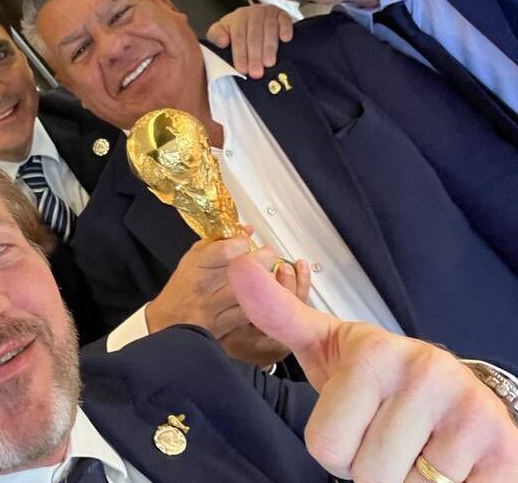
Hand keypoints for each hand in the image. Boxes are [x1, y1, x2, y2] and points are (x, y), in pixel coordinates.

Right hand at [146, 234, 276, 337]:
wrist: (170, 323)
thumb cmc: (181, 290)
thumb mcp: (192, 259)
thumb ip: (219, 243)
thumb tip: (246, 231)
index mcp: (196, 264)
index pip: (226, 249)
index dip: (243, 242)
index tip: (247, 241)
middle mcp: (205, 284)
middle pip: (243, 268)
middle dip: (263, 257)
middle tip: (267, 255)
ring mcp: (215, 306)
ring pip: (251, 291)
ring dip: (267, 280)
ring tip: (268, 275)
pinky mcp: (225, 324)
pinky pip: (251, 312)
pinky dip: (262, 303)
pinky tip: (264, 296)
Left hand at [206, 4, 293, 78]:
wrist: (253, 19)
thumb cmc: (237, 30)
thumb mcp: (221, 32)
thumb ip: (216, 36)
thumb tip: (223, 41)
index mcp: (238, 17)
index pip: (238, 37)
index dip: (240, 54)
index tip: (242, 69)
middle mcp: (253, 12)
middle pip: (254, 35)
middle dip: (255, 56)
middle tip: (256, 72)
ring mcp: (268, 12)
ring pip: (269, 29)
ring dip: (269, 47)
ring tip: (269, 63)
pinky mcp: (282, 14)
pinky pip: (284, 20)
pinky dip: (285, 29)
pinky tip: (285, 40)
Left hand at [229, 254, 517, 482]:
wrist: (456, 395)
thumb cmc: (380, 377)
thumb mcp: (326, 344)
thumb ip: (278, 314)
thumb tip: (238, 266)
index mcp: (373, 354)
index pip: (325, 445)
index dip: (336, 448)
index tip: (353, 421)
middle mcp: (424, 372)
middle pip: (363, 472)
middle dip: (369, 467)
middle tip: (386, 437)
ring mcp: (469, 409)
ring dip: (405, 480)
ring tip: (414, 447)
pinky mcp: (503, 446)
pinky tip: (447, 462)